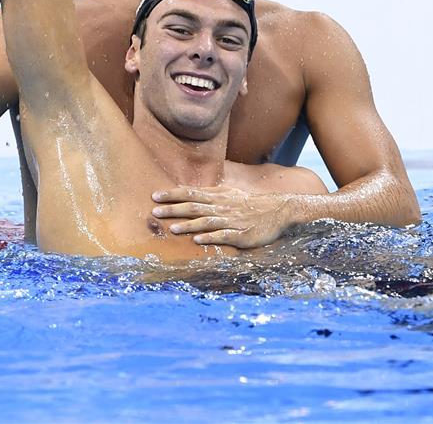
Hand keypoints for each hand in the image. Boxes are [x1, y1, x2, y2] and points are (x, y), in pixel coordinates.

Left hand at [151, 185, 293, 248]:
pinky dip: (210, 237)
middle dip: (173, 209)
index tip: (155, 195)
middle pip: (194, 207)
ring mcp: (231, 220)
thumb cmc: (251, 204)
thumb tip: (190, 192)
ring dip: (188, 225)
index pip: (191, 193)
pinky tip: (197, 240)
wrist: (278, 210)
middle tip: (154, 211)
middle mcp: (222, 206)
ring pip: (206, 221)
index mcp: (218, 196)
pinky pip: (223, 235)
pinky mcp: (241, 234)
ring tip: (171, 228)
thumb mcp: (230, 194)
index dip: (173, 194)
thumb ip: (211, 194)